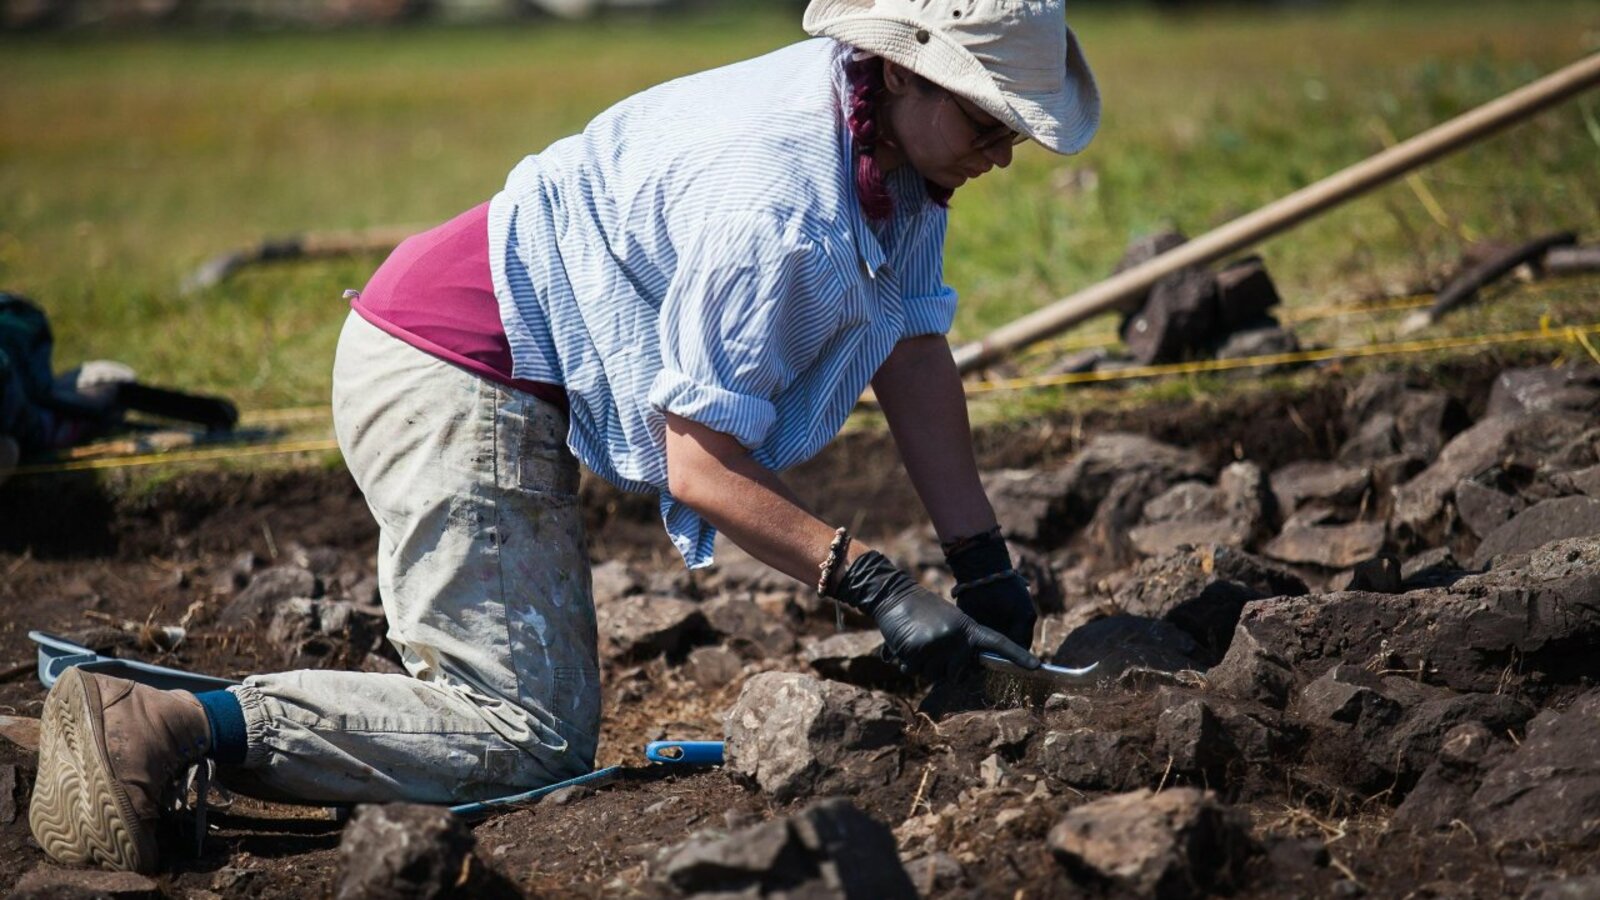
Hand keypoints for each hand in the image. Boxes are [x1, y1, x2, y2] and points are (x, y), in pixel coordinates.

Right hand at [832, 551, 1038, 680]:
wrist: (893, 595)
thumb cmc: (920, 611)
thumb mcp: (949, 622)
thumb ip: (962, 645)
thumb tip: (965, 672)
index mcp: (968, 627)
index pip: (998, 644)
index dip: (1017, 656)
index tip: (1038, 667)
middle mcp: (957, 637)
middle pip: (957, 675)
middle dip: (942, 668)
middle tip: (929, 646)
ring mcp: (939, 644)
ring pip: (934, 676)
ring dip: (922, 665)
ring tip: (916, 641)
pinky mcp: (918, 650)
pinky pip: (914, 671)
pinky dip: (906, 662)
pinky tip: (904, 643)